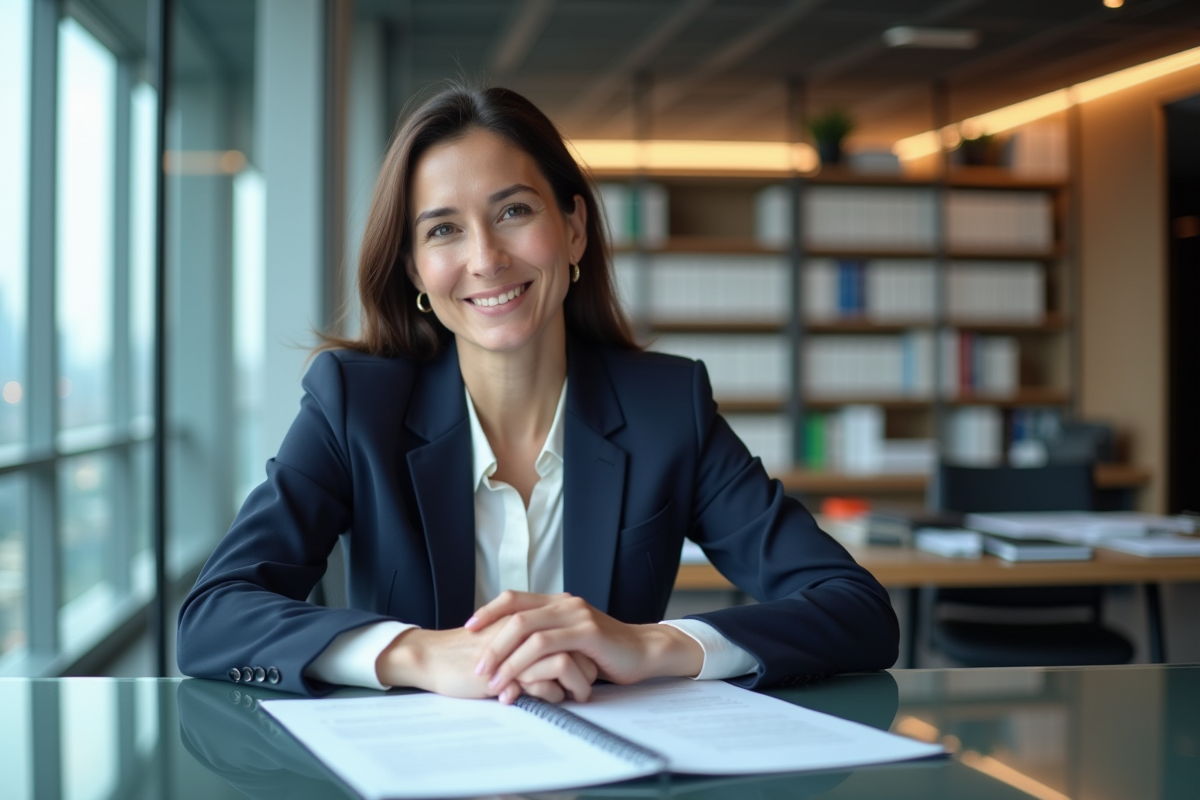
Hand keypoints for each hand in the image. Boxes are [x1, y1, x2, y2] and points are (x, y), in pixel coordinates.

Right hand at [375, 620, 598, 702]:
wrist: (433, 658)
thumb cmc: (462, 656)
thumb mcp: (500, 649)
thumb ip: (523, 650)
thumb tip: (550, 667)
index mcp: (526, 618)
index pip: (570, 631)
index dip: (583, 654)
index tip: (586, 672)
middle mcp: (528, 626)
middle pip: (576, 643)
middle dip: (587, 669)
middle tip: (584, 688)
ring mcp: (523, 643)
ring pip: (569, 658)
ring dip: (577, 683)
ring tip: (576, 697)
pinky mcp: (514, 663)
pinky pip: (550, 674)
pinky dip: (557, 692)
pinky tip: (554, 701)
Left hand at [466, 591, 703, 699]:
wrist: (644, 653)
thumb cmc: (606, 653)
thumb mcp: (572, 641)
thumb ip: (548, 639)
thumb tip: (514, 653)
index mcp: (558, 602)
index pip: (515, 598)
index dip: (489, 611)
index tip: (468, 628)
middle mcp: (565, 603)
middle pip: (515, 613)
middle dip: (490, 639)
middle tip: (476, 664)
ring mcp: (576, 615)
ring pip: (527, 629)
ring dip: (504, 655)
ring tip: (490, 678)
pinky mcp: (586, 632)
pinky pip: (545, 645)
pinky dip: (524, 662)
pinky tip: (516, 678)